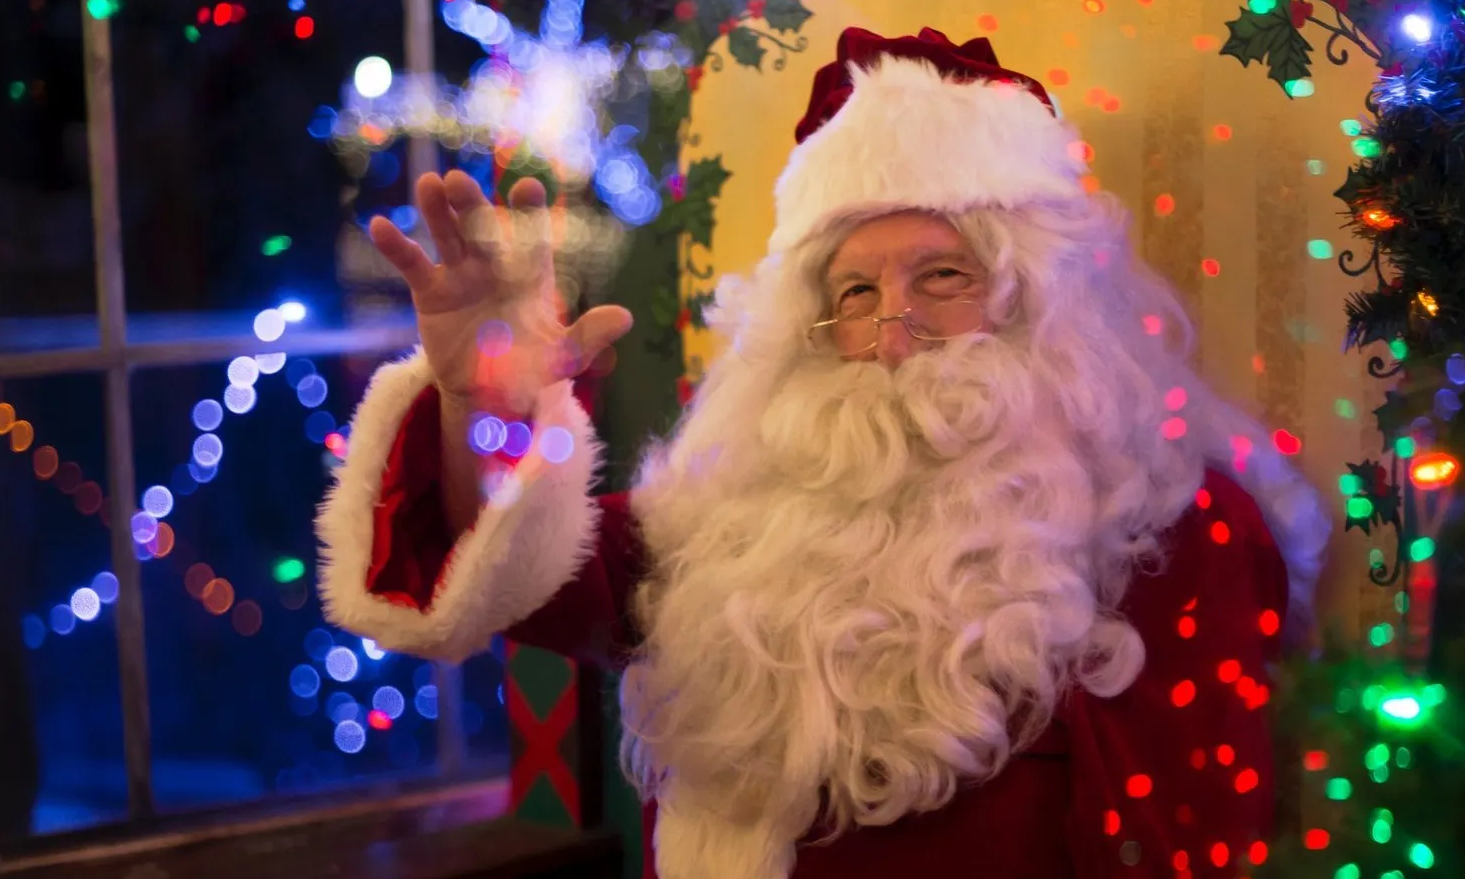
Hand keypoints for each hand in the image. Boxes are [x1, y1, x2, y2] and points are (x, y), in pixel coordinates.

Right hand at [369, 170, 633, 416]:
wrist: (491, 393)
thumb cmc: (532, 368)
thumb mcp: (564, 357)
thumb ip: (589, 336)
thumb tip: (624, 317)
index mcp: (530, 272)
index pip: (531, 235)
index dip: (529, 211)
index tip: (528, 187)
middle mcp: (494, 263)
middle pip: (482, 227)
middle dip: (473, 205)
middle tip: (460, 182)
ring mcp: (460, 273)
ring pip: (447, 234)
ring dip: (437, 211)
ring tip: (429, 185)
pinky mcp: (431, 292)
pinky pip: (413, 265)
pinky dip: (396, 246)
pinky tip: (379, 226)